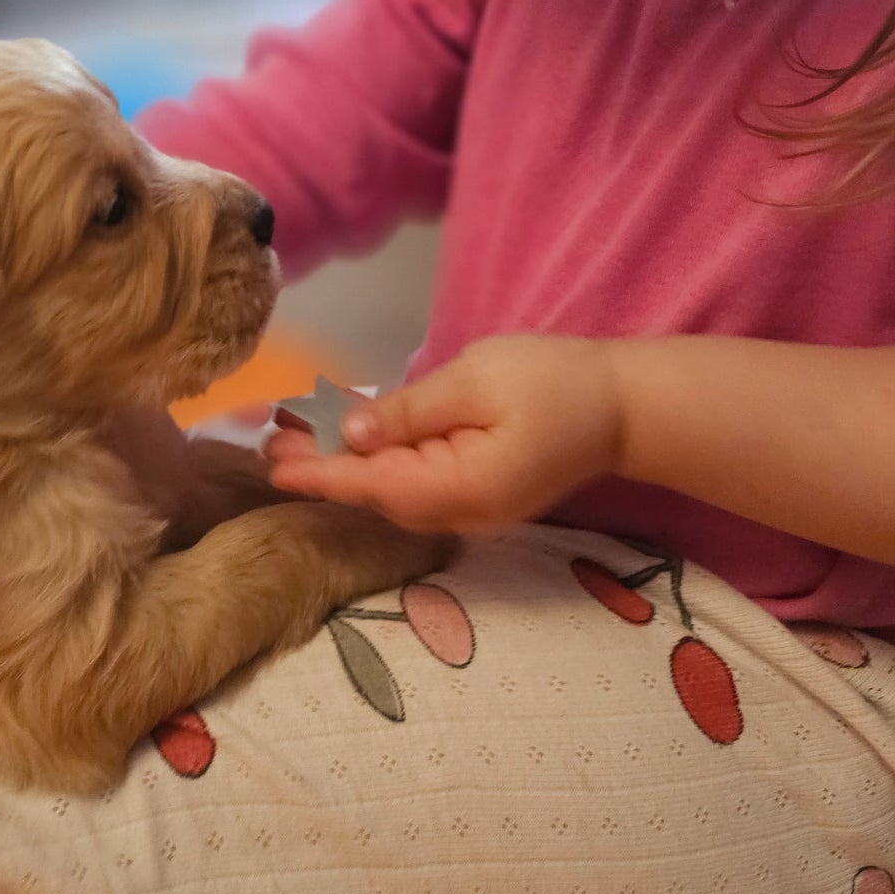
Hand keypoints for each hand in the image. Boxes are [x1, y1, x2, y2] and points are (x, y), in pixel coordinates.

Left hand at [264, 335, 624, 534]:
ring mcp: (470, 508)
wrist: (626, 405)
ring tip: (295, 436)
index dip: (317, 471)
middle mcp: (459, 512)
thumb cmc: (554, 382)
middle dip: (322, 466)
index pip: (370, 483)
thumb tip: (351, 434)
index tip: (271, 461)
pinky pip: (415, 482)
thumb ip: (410, 412)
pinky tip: (351, 440)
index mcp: (457, 488)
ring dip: (346, 464)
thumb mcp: (476, 381)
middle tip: (268, 440)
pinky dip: (378, 463)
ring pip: (392, 490)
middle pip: (375, 492)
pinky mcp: (479, 491)